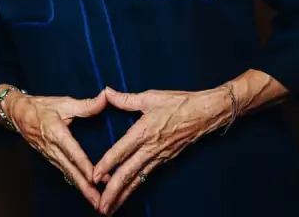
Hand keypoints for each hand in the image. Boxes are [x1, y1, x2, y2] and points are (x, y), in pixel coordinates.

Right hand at [8, 89, 107, 208]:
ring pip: (69, 175)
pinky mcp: (52, 159)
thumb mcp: (63, 102)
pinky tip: (87, 192)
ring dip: (82, 189)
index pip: (72, 151)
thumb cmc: (42, 107)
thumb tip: (105, 97)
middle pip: (71, 171)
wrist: (18, 114)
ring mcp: (51, 156)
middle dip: (85, 188)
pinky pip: (65, 173)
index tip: (95, 177)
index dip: (83, 165)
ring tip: (97, 202)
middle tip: (100, 201)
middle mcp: (53, 148)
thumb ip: (85, 104)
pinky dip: (77, 184)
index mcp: (56, 132)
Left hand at [93, 86, 231, 214]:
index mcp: (143, 132)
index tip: (93, 176)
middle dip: (112, 192)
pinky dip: (135, 187)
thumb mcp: (150, 97)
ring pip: (137, 180)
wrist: (204, 114)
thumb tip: (106, 92)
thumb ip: (125, 99)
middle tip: (100, 207)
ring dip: (122, 195)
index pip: (121, 152)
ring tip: (110, 208)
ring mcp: (158, 157)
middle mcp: (150, 149)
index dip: (106, 164)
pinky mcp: (164, 160)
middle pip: (127, 174)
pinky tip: (127, 194)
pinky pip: (146, 176)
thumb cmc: (178, 103)